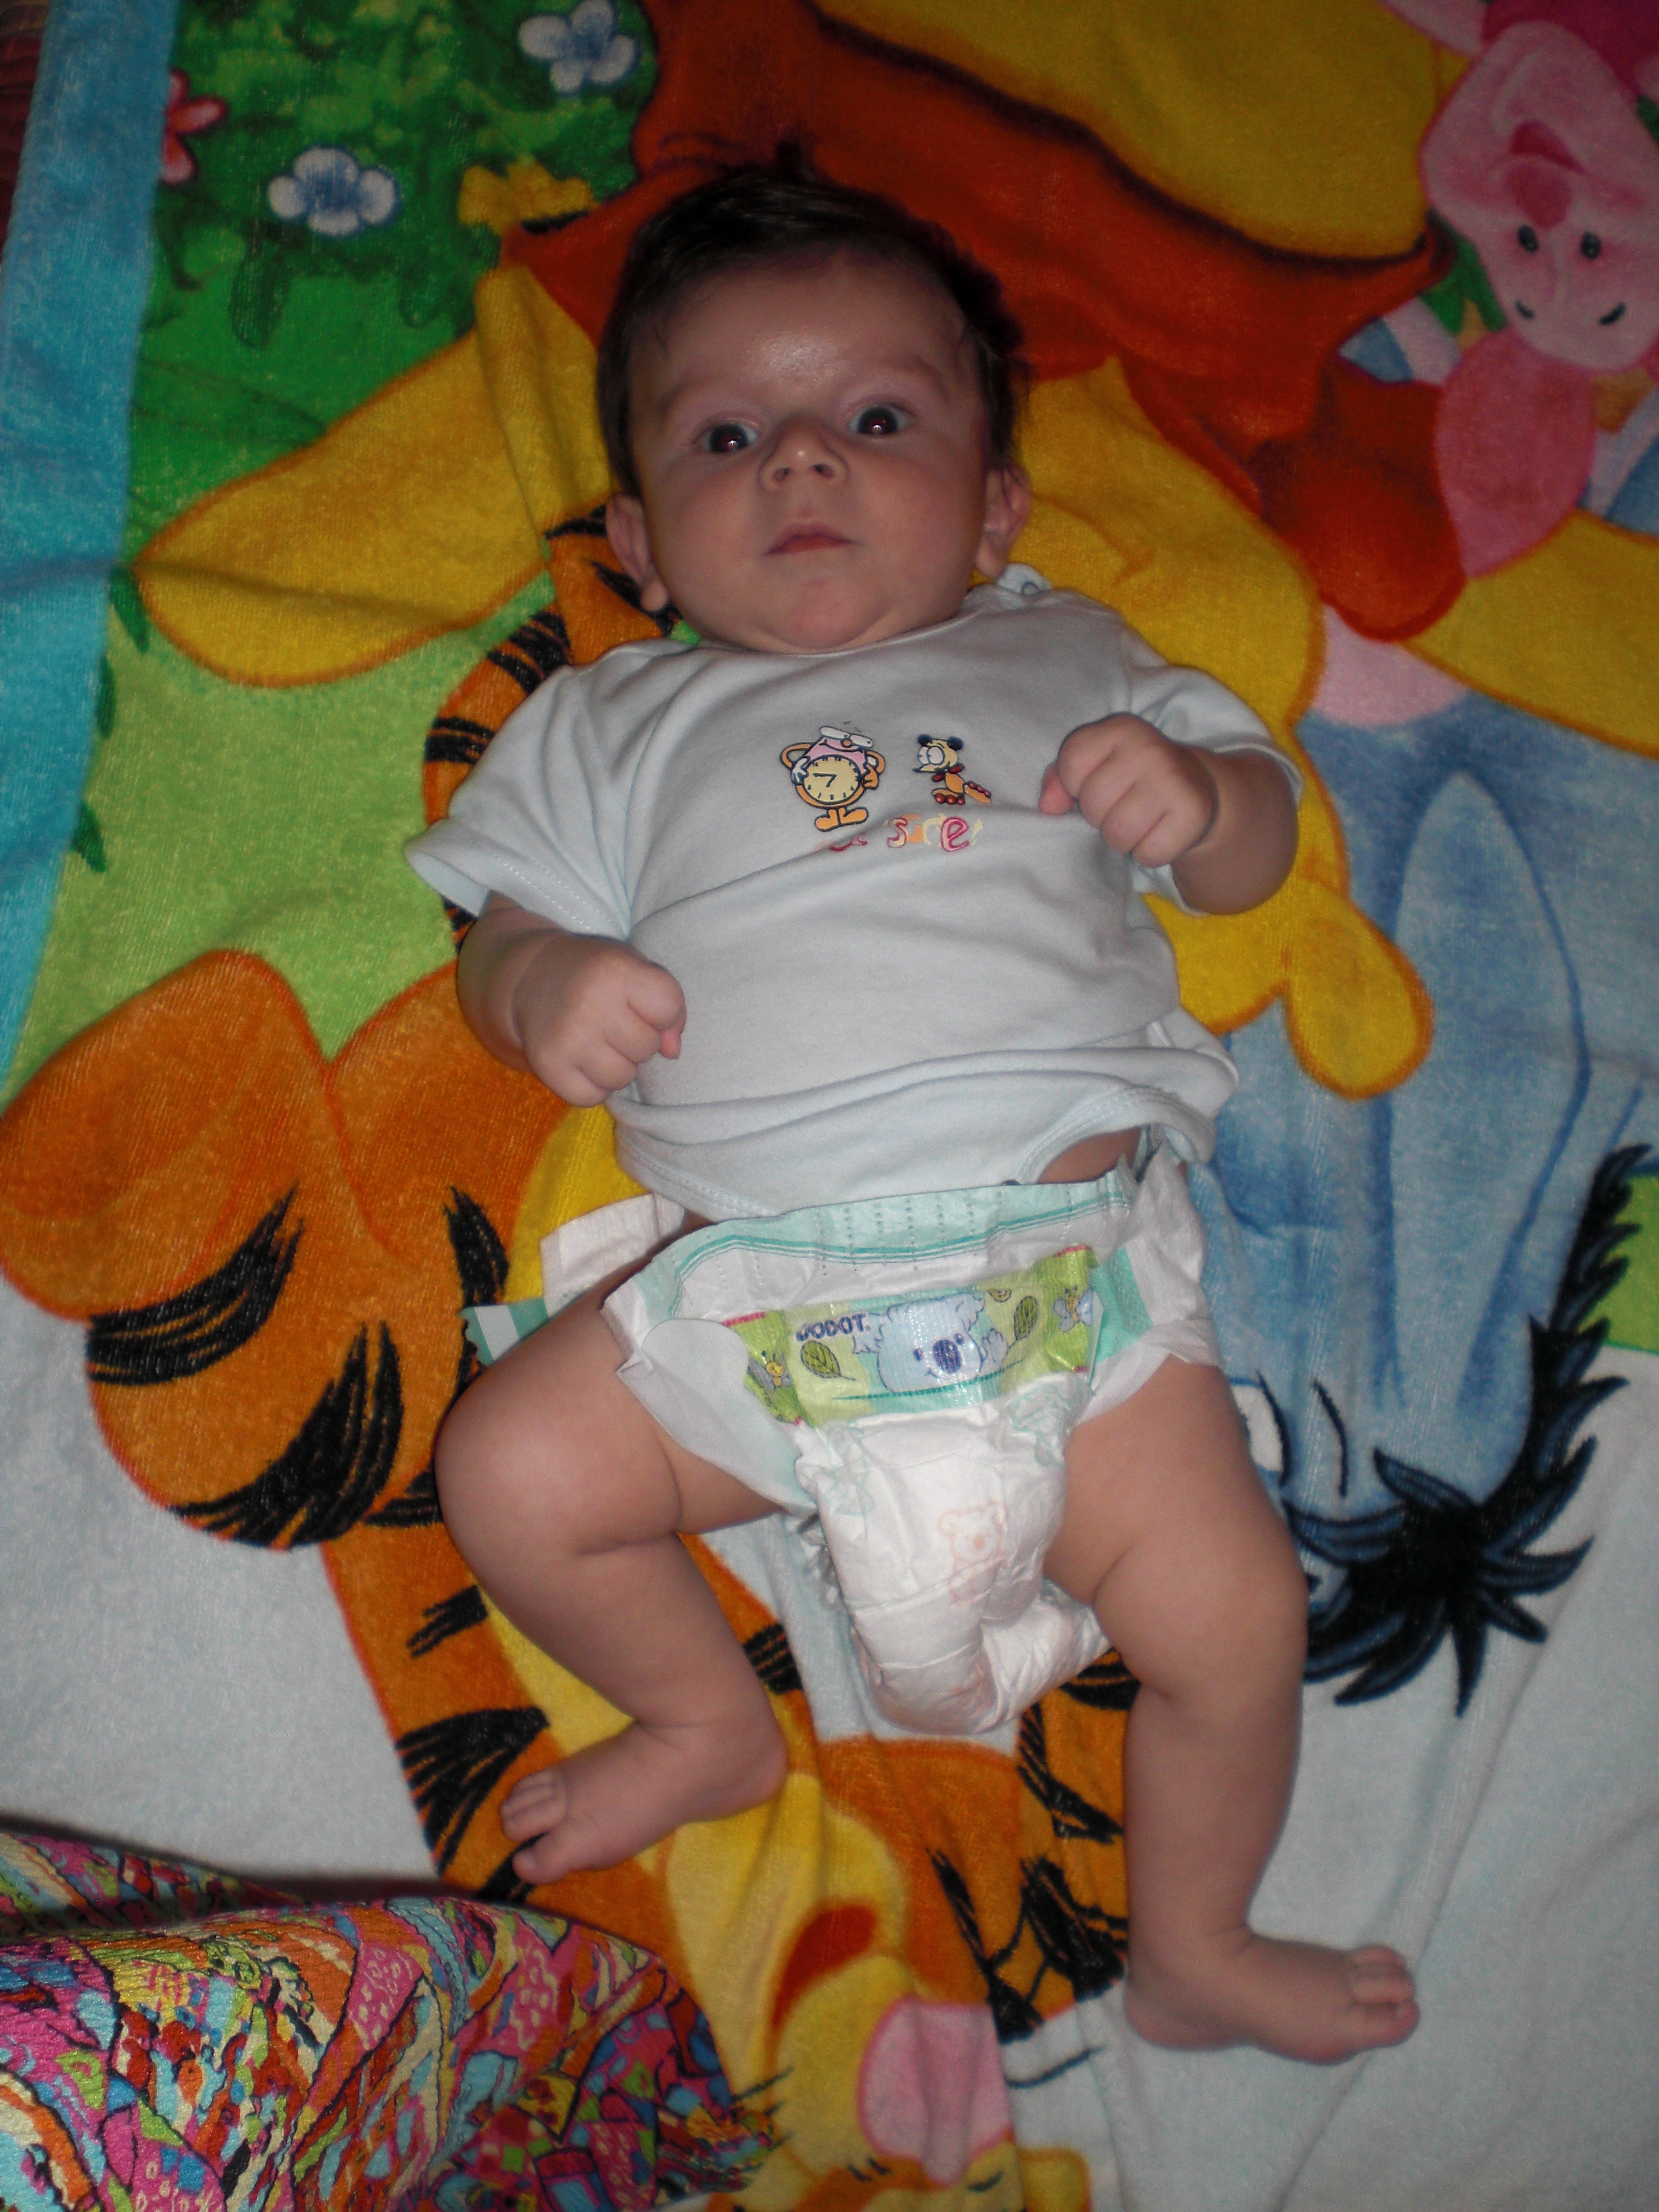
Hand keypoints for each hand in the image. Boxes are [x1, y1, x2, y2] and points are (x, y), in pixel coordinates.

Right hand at [509, 932, 685, 1106]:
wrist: (531, 977)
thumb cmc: (596, 974)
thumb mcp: (635, 968)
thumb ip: (668, 1003)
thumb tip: (672, 1052)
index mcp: (615, 970)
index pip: (667, 1007)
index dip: (662, 1011)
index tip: (640, 1002)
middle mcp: (590, 1004)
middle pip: (647, 1047)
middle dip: (637, 1039)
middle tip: (613, 1021)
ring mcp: (567, 1039)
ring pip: (622, 1078)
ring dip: (617, 1065)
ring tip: (598, 1041)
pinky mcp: (548, 1067)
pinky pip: (592, 1097)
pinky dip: (592, 1085)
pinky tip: (581, 1059)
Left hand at [1039, 714, 1218, 869]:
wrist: (1195, 786)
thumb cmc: (1131, 777)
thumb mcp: (1094, 765)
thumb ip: (1060, 778)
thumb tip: (1048, 806)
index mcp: (1120, 728)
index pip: (1071, 762)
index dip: (1074, 784)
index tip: (1097, 782)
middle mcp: (1148, 748)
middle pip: (1093, 804)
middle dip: (1100, 816)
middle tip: (1122, 806)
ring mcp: (1173, 779)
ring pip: (1118, 833)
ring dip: (1122, 839)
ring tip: (1138, 822)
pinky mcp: (1193, 813)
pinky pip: (1148, 853)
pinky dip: (1148, 853)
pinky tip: (1158, 833)